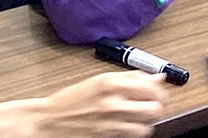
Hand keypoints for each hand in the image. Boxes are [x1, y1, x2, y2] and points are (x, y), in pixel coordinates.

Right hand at [22, 71, 170, 137]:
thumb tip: (156, 76)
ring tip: (142, 118)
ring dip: (148, 122)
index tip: (159, 92)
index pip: (151, 87)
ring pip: (146, 127)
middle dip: (157, 107)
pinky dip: (136, 132)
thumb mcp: (99, 80)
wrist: (48, 121)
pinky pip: (132, 136)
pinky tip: (130, 126)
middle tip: (154, 105)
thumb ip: (130, 77)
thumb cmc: (70, 100)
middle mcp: (112, 103)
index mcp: (110, 84)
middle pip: (153, 109)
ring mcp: (109, 123)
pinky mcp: (106, 137)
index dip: (160, 90)